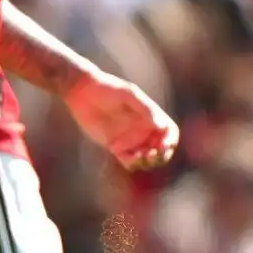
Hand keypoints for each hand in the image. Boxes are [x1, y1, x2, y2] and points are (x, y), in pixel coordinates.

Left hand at [65, 71, 179, 170]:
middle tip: (150, 155)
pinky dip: (132, 163)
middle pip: (161, 150)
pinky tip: (126, 158)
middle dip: (160, 156)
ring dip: (147, 162)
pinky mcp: (115, 147)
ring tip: (138, 156)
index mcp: (151, 117)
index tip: (163, 145)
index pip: (169, 133)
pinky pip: (129, 161)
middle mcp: (143, 130)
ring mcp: (130, 139)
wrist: (82, 93)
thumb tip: (161, 126)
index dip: (170, 141)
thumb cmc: (108, 89)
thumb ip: (145, 108)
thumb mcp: (128, 95)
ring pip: (147, 158)